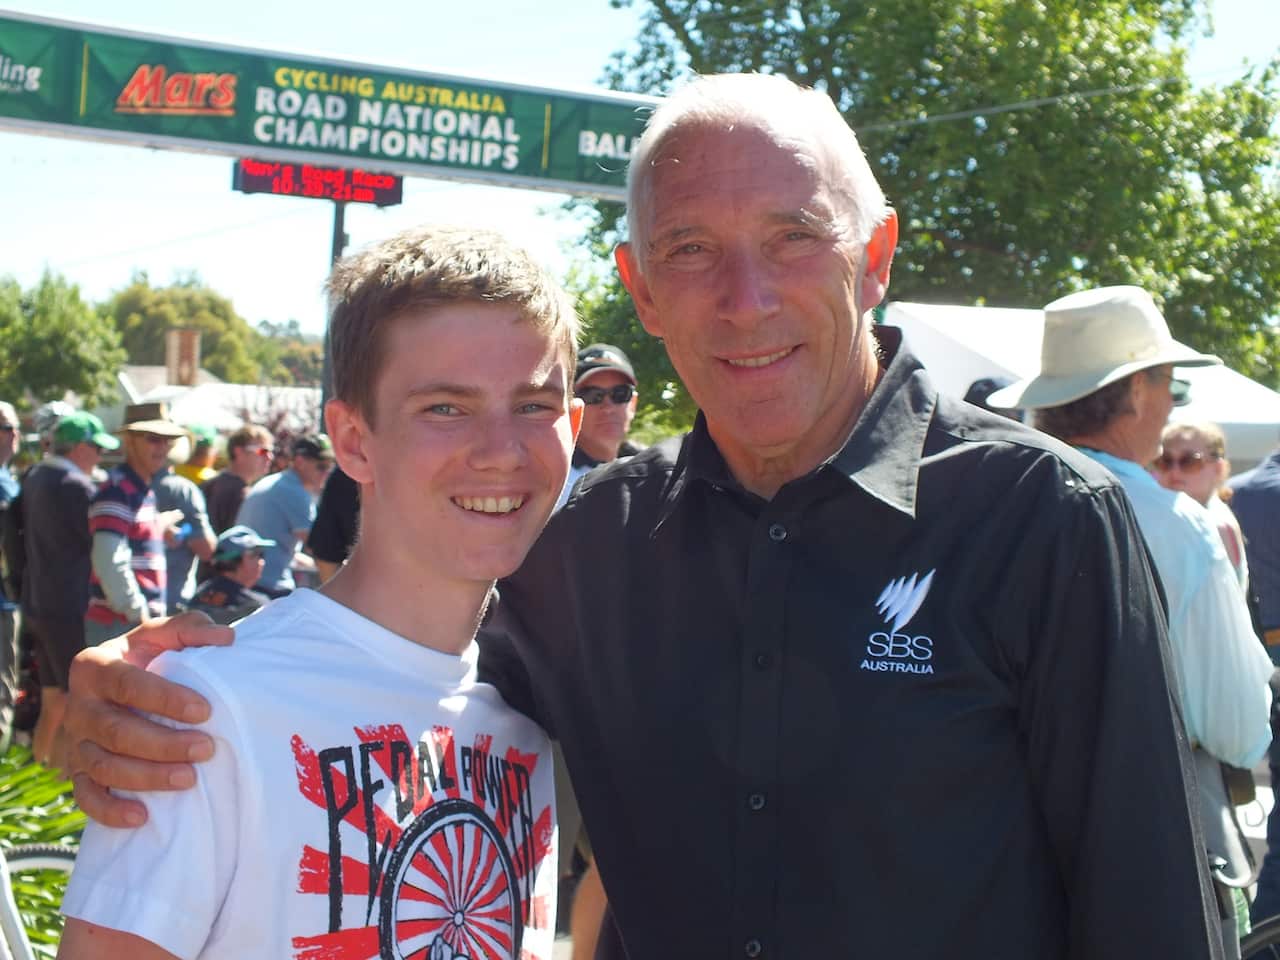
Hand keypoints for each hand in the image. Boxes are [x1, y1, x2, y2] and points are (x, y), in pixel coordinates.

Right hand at [64, 612, 233, 827]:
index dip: (165, 699)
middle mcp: (79, 706)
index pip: (127, 684)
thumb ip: (192, 628)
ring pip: (102, 767)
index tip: (205, 711)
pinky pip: (85, 797)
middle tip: (206, 749)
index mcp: (95, 666)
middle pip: (115, 731)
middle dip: (162, 744)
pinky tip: (142, 816)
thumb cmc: (150, 656)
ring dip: (146, 777)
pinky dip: (109, 810)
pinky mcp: (78, 771)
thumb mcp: (166, 635)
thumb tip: (226, 640)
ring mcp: (77, 742)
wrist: (119, 683)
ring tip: (188, 779)